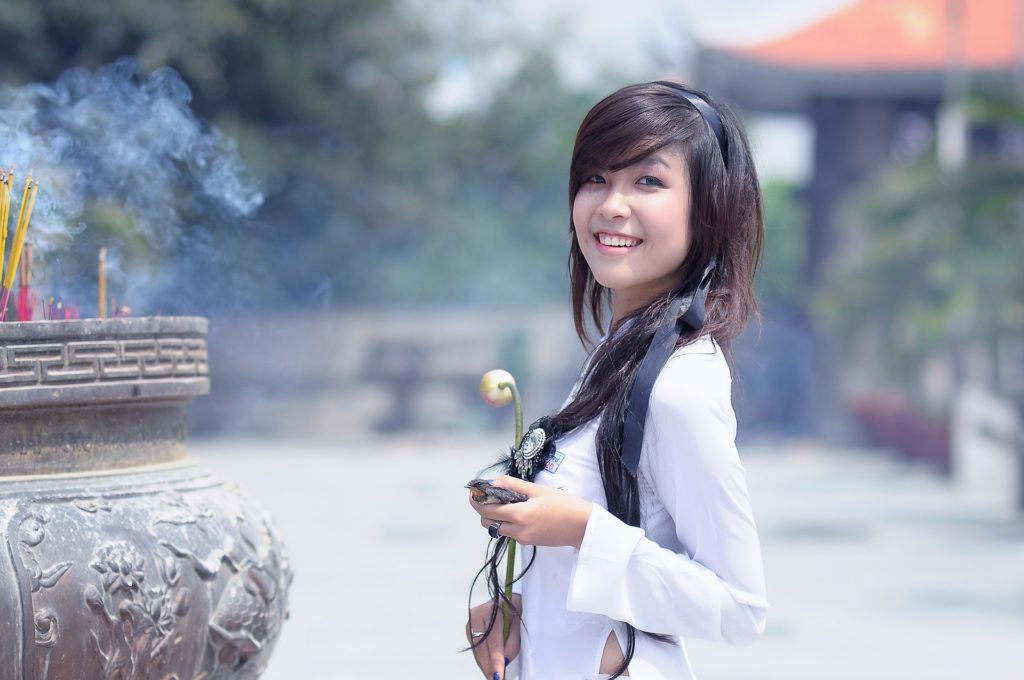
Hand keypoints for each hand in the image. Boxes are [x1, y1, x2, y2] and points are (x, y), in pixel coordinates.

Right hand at [466, 595, 520, 678]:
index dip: (496, 660)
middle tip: (496, 679)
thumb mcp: (518, 622)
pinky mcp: (469, 629)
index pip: (494, 640)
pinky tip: (489, 666)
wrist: (506, 597)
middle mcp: (476, 615)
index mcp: (491, 609)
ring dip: (486, 664)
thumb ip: (512, 641)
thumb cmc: (515, 608)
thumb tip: (505, 661)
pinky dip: (483, 658)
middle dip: (490, 666)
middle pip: (483, 648)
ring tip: (493, 675)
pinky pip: (476, 648)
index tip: (498, 674)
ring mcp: (470, 622)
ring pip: (478, 650)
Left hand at [469, 475, 593, 547]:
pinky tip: (519, 511)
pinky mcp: (528, 543)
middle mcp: (518, 530)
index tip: (473, 492)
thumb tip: (493, 483)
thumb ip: (513, 485)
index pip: (487, 510)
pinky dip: (508, 522)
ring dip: (495, 517)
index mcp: (520, 515)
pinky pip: (510, 532)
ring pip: (498, 528)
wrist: (582, 526)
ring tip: (506, 503)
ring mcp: (522, 539)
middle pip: (488, 522)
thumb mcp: (538, 489)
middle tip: (490, 496)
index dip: (476, 501)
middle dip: (484, 510)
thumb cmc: (564, 504)